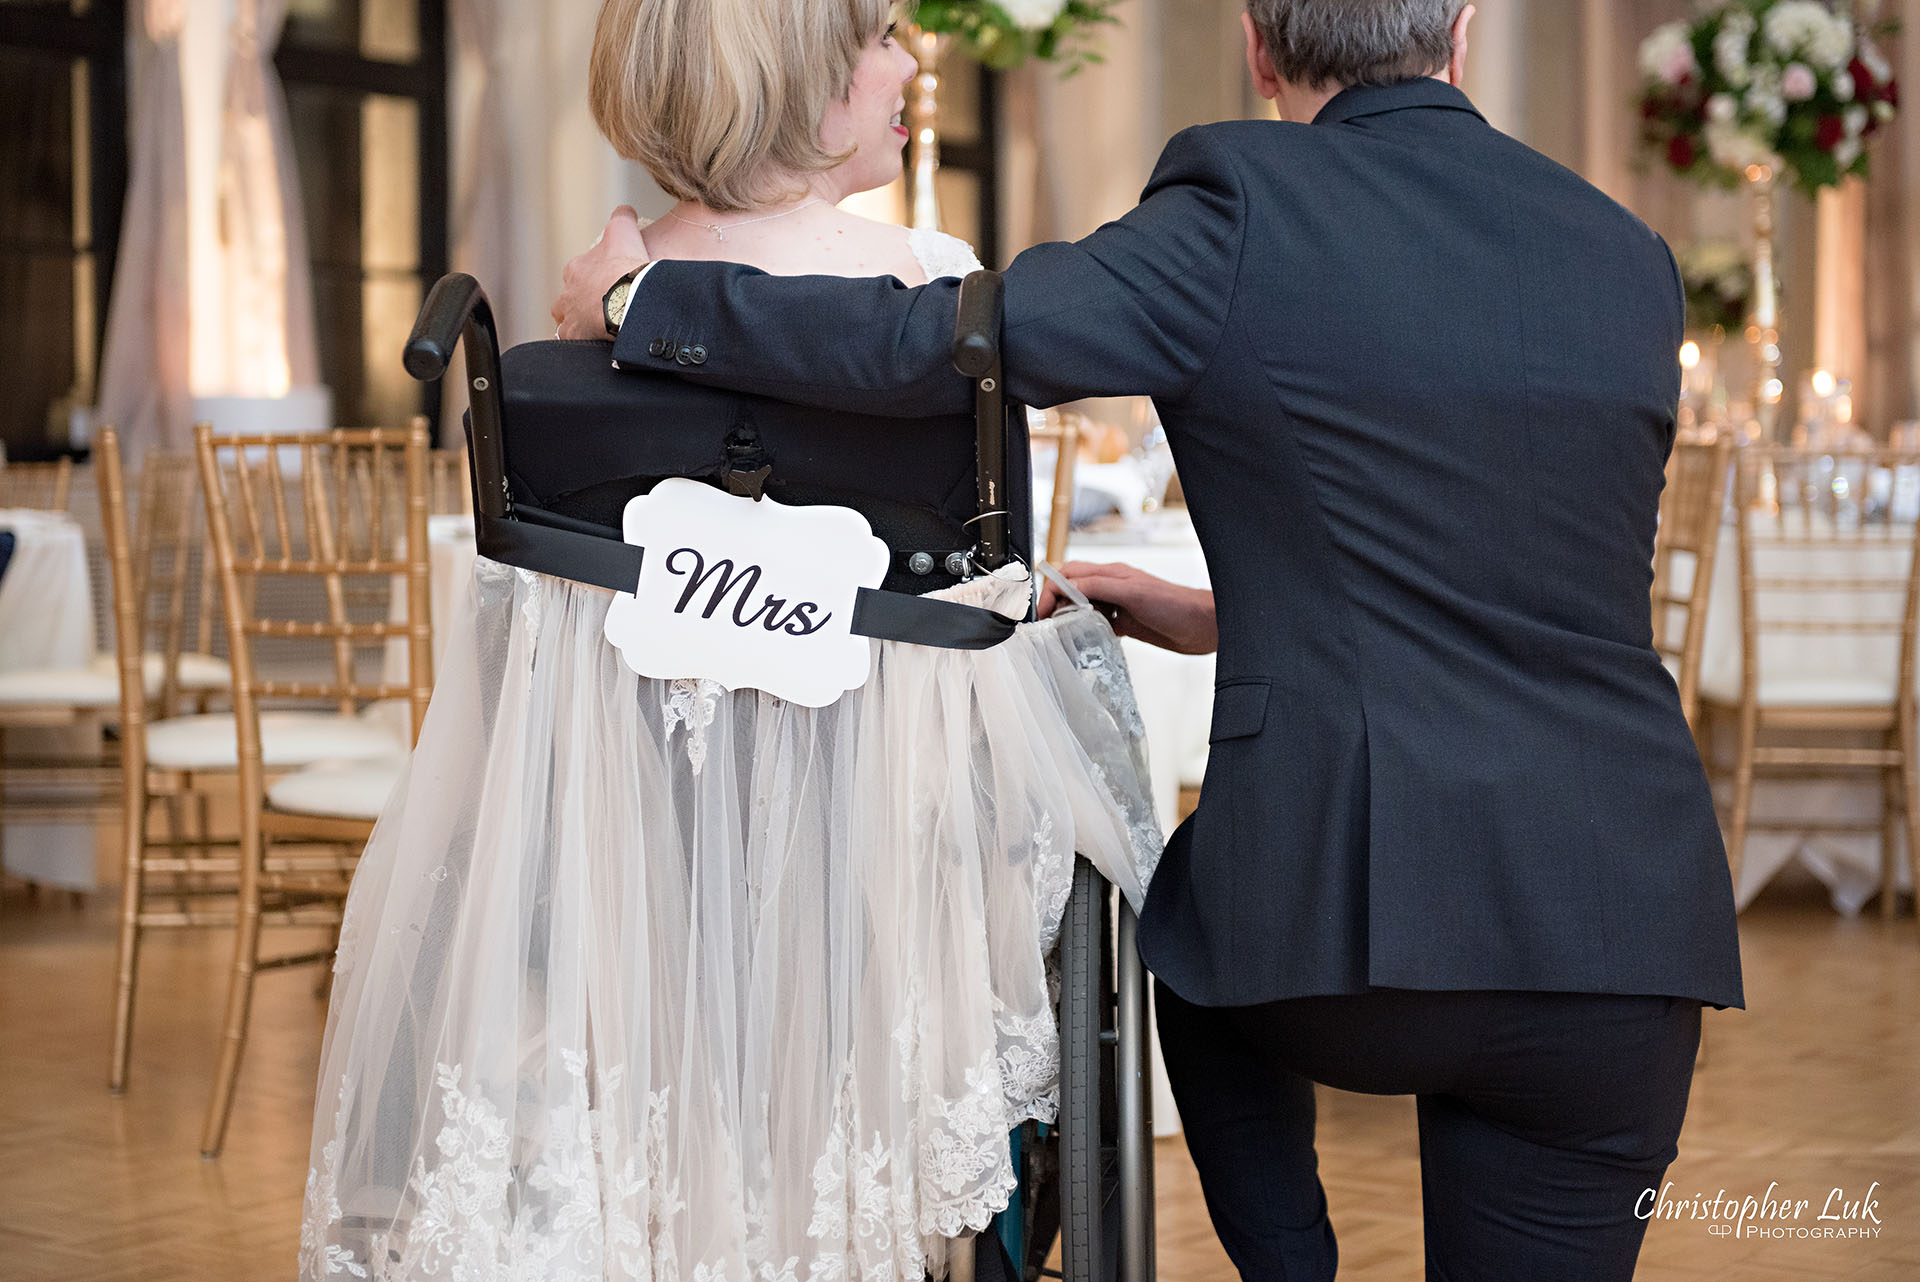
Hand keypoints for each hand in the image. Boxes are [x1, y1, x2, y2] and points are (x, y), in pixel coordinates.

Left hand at [551, 206, 649, 339]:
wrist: (631, 302)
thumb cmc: (627, 269)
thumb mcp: (625, 232)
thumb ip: (622, 218)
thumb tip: (624, 210)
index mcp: (577, 268)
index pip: (581, 271)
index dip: (597, 275)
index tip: (612, 281)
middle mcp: (568, 293)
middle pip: (571, 297)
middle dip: (584, 301)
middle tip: (606, 305)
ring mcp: (569, 317)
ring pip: (568, 320)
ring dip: (580, 322)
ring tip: (598, 326)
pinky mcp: (576, 338)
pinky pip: (576, 342)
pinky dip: (584, 342)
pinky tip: (597, 343)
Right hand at [1037, 561, 1217, 654]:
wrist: (1204, 626)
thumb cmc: (1176, 605)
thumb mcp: (1133, 593)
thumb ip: (1099, 586)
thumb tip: (1068, 586)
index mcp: (1111, 573)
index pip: (1068, 575)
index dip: (1051, 591)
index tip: (1044, 613)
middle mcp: (1112, 586)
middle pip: (1072, 588)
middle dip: (1055, 603)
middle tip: (1049, 625)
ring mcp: (1119, 604)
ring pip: (1083, 606)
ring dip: (1070, 617)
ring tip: (1064, 634)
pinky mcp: (1126, 622)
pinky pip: (1098, 624)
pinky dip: (1087, 631)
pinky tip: (1087, 642)